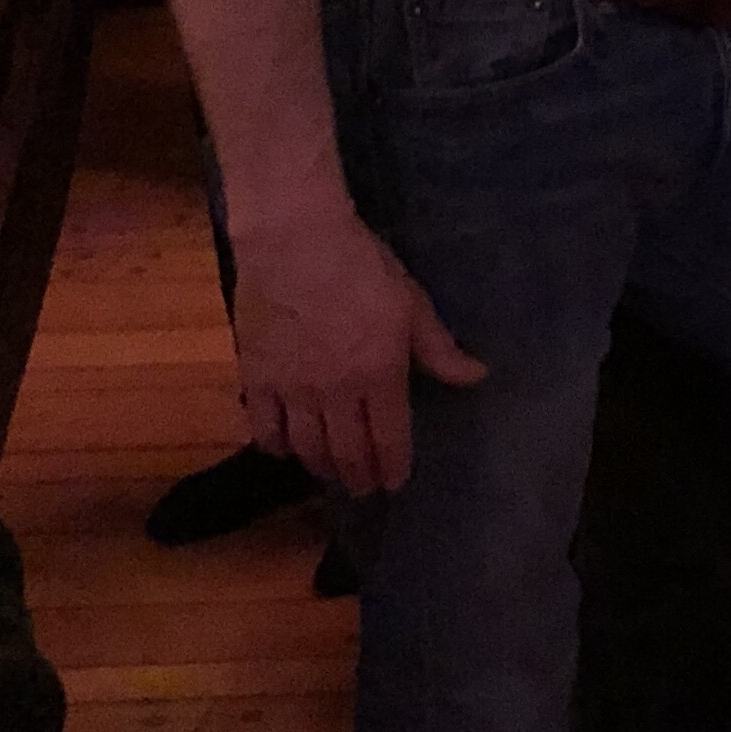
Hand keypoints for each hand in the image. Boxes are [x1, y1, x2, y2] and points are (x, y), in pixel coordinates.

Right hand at [231, 211, 486, 496]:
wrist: (294, 242)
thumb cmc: (362, 267)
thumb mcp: (412, 303)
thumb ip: (438, 348)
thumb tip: (476, 376)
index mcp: (379, 375)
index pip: (389, 436)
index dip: (393, 465)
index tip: (395, 483)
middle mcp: (335, 392)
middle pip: (346, 451)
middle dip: (358, 475)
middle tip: (364, 490)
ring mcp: (291, 389)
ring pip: (305, 447)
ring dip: (320, 466)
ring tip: (330, 473)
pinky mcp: (255, 378)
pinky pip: (263, 428)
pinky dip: (275, 446)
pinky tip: (284, 449)